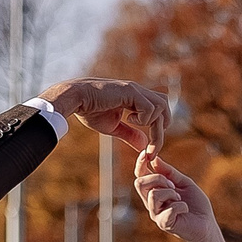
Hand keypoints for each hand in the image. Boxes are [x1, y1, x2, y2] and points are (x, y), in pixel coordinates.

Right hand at [37, 79, 168, 151]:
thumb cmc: (90, 110)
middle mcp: (138, 91)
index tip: (149, 151)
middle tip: (150, 148)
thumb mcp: (113, 127)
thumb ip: (130, 134)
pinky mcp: (130, 91)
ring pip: (161, 107)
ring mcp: (135, 90)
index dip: (158, 131)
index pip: (160, 110)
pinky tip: (127, 117)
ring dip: (152, 125)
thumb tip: (143, 144)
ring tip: (133, 125)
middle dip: (160, 131)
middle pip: (165, 107)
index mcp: (136, 98)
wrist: (75, 98)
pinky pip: (149, 108)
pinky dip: (143, 118)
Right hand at [134, 149, 218, 241]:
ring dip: (171, 193)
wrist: (206, 223)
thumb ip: (169, 172)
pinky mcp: (164, 224)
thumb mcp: (184, 182)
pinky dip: (181, 206)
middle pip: (139, 183)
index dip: (140, 164)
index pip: (139, 176)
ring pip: (153, 195)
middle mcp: (151, 203)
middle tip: (173, 185)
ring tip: (181, 198)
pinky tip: (185, 209)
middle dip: (158, 178)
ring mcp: (156, 214)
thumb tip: (155, 159)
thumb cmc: (195, 203)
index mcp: (154, 191)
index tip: (146, 154)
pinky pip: (168, 209)